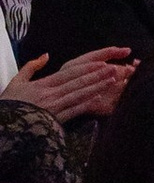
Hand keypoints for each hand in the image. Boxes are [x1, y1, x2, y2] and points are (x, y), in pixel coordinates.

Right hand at [0, 45, 133, 118]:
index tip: (101, 63)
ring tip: (111, 81)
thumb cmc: (11, 105)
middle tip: (114, 69)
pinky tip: (98, 98)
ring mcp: (53, 107)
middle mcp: (49, 94)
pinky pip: (73, 111)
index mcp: (42, 85)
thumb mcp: (16, 82)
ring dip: (96, 87)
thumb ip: (31, 67)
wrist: (6, 127)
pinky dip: (86, 104)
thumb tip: (45, 55)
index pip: (68, 74)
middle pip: (77, 82)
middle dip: (96, 75)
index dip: (86, 68)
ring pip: (79, 95)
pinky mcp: (54, 120)